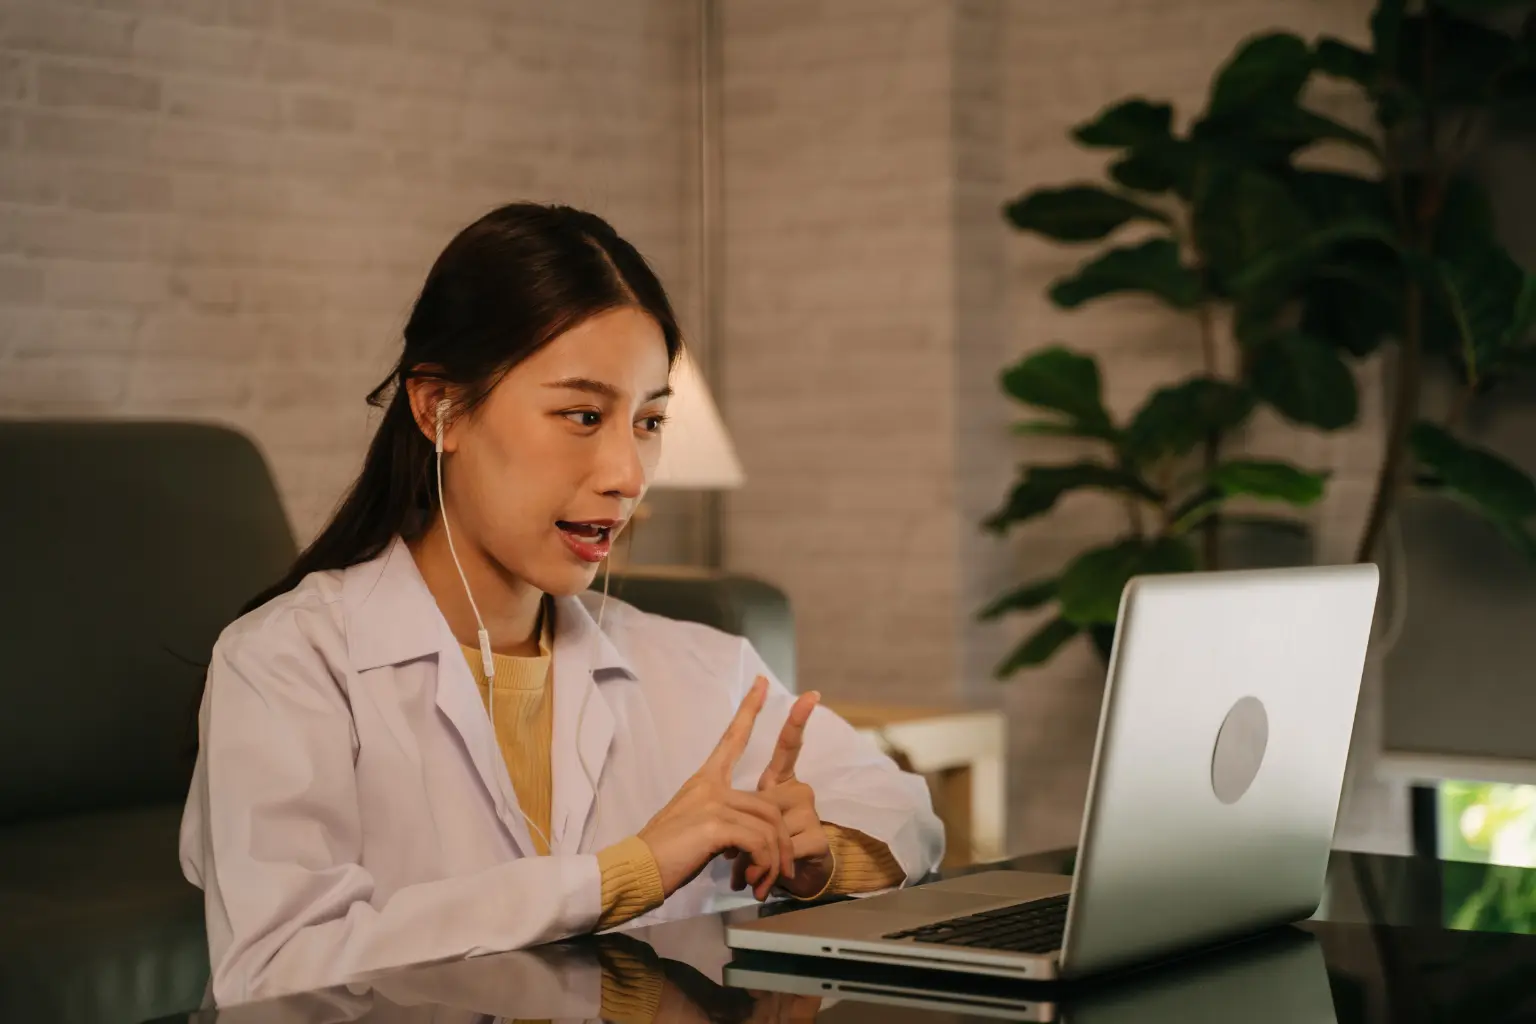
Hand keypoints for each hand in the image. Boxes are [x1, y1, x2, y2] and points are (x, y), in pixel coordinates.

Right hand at [638, 677, 795, 900]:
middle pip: (769, 805)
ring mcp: (713, 802)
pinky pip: (759, 842)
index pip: (731, 738)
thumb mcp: (696, 830)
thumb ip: (722, 822)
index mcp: (704, 780)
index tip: (763, 683)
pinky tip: (752, 881)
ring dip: (774, 860)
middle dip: (781, 844)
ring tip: (765, 885)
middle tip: (782, 875)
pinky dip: (763, 864)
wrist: (635, 871)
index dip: (749, 709)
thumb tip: (746, 840)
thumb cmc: (663, 856)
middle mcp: (710, 785)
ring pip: (769, 826)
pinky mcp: (715, 825)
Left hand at [731, 690, 834, 899]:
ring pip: (772, 827)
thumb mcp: (742, 828)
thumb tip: (726, 832)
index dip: (796, 720)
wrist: (790, 883)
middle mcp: (798, 790)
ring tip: (749, 875)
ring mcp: (810, 812)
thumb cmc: (762, 850)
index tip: (807, 693)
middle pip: (764, 802)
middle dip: (745, 834)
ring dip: (754, 855)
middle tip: (734, 859)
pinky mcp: (818, 837)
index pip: (787, 747)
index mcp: (779, 782)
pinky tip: (768, 879)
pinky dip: (768, 868)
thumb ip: (737, 818)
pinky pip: (784, 847)